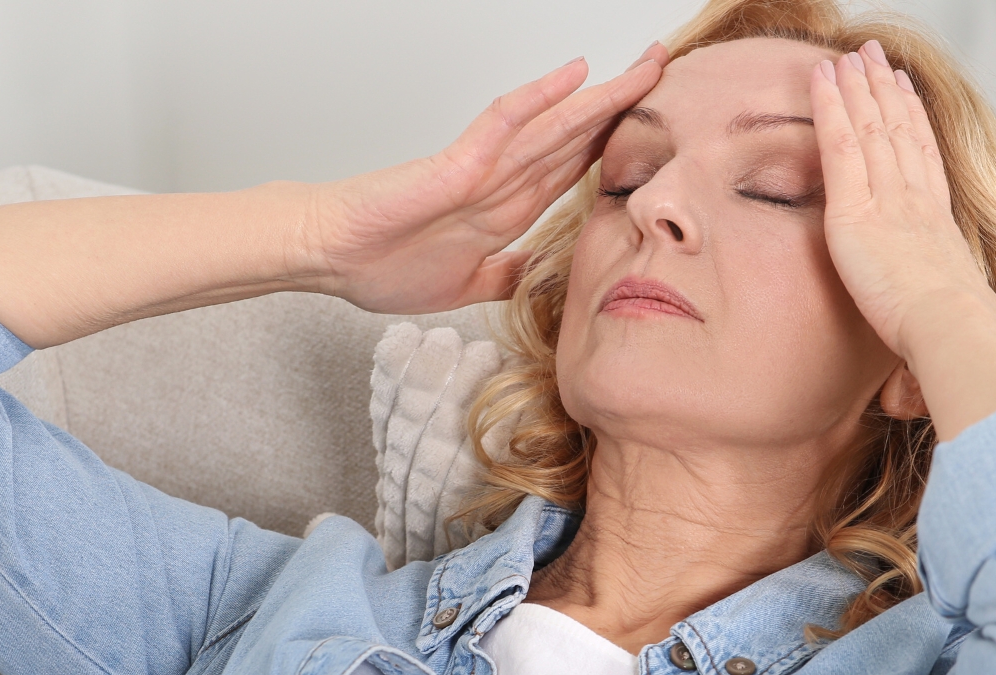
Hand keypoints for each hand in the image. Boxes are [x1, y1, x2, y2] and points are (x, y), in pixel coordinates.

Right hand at [300, 45, 670, 314]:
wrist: (330, 258)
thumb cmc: (379, 264)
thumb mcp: (466, 286)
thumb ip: (506, 274)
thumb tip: (541, 273)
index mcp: (506, 209)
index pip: (572, 168)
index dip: (615, 146)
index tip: (656, 132)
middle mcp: (501, 182)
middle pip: (575, 137)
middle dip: (623, 108)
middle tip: (665, 72)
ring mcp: (481, 170)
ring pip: (553, 125)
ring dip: (600, 98)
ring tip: (645, 68)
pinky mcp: (454, 166)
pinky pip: (502, 125)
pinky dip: (537, 99)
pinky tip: (572, 75)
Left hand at [812, 42, 995, 438]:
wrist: (954, 333)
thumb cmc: (975, 335)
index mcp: (942, 227)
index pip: (926, 161)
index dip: (914, 121)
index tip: (907, 90)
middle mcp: (914, 204)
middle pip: (897, 132)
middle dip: (883, 90)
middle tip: (872, 57)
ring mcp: (885, 202)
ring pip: (869, 129)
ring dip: (856, 88)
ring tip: (846, 57)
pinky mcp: (852, 212)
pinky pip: (838, 147)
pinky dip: (828, 109)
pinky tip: (819, 80)